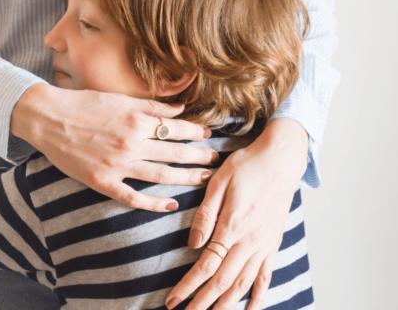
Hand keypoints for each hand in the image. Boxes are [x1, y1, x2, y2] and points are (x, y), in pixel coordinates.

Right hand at [10, 83, 217, 211]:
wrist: (46, 118)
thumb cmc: (81, 104)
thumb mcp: (118, 98)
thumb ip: (150, 105)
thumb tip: (180, 109)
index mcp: (135, 119)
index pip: (177, 128)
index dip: (197, 133)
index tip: (210, 136)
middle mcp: (130, 143)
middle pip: (175, 153)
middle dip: (199, 157)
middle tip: (216, 160)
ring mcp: (117, 164)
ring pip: (161, 176)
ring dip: (187, 178)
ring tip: (204, 179)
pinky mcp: (102, 181)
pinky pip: (133, 197)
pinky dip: (154, 203)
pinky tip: (172, 205)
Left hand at [164, 118, 308, 309]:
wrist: (281, 159)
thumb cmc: (246, 166)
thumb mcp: (218, 183)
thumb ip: (205, 215)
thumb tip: (193, 245)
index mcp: (232, 227)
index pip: (205, 267)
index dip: (188, 287)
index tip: (173, 301)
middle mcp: (249, 242)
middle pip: (222, 282)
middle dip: (202, 303)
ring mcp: (264, 245)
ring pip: (243, 284)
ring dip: (226, 304)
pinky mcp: (273, 243)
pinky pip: (266, 275)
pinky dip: (259, 295)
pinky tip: (251, 309)